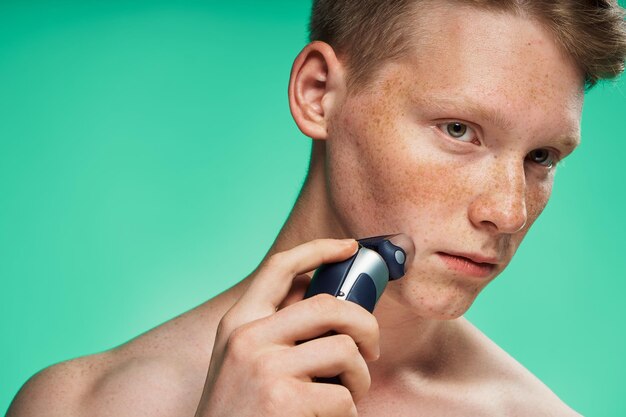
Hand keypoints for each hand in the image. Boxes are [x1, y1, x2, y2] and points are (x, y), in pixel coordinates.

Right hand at [194, 238, 380, 416]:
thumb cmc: (239, 413)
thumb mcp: (243, 362)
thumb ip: (277, 331)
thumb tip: (333, 307)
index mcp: (238, 323)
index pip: (279, 267)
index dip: (319, 249)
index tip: (349, 247)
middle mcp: (248, 338)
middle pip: (331, 304)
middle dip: (366, 324)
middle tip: (370, 348)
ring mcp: (266, 368)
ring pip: (346, 351)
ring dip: (359, 378)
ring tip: (345, 396)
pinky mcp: (285, 401)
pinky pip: (344, 398)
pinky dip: (348, 414)